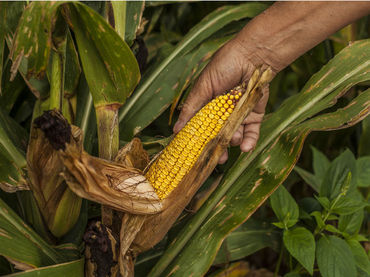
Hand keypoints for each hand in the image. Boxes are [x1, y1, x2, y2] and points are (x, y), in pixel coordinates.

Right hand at [173, 38, 273, 163]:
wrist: (254, 55)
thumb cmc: (225, 65)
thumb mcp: (203, 87)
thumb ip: (191, 108)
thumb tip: (176, 130)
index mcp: (208, 107)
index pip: (201, 128)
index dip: (199, 141)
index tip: (195, 154)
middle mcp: (222, 113)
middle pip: (218, 136)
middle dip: (217, 149)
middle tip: (216, 158)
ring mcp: (239, 115)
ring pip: (234, 136)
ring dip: (233, 142)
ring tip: (233, 139)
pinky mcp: (255, 115)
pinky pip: (252, 132)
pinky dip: (250, 141)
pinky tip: (245, 147)